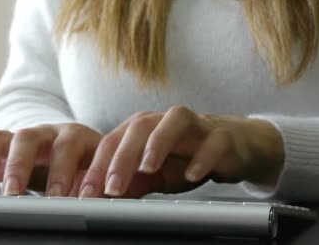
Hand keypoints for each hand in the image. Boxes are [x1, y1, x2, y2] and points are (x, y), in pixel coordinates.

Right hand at [0, 123, 101, 195]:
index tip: (64, 196)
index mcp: (74, 136)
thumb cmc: (94, 166)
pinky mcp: (3, 150)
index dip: (65, 170)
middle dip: (20, 165)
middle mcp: (46, 132)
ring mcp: (22, 138)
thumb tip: (103, 203)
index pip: (68, 145)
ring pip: (0, 139)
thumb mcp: (101, 174)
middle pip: (29, 137)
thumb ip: (99, 185)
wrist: (85, 149)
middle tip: (15, 191)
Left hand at [78, 106, 284, 197]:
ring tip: (148, 169)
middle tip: (111, 187)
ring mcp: (196, 125)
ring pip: (175, 120)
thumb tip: (99, 198)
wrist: (232, 147)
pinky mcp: (222, 136)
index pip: (114, 141)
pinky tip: (192, 175)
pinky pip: (213, 142)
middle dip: (122, 157)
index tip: (87, 194)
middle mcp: (166, 120)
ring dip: (159, 142)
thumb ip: (130, 182)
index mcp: (144, 128)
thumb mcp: (154, 174)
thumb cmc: (187, 156)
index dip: (98, 167)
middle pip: (139, 126)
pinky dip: (202, 157)